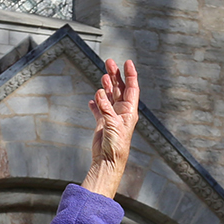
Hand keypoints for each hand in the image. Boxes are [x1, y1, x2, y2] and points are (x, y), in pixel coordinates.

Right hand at [83, 59, 140, 197]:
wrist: (108, 161)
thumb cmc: (116, 145)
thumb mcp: (112, 124)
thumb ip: (105, 108)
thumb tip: (99, 92)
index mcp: (129, 111)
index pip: (131, 88)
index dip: (130, 74)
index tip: (127, 62)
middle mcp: (122, 112)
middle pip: (120, 89)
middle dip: (115, 75)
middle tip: (109, 62)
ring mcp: (112, 117)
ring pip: (109, 96)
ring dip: (106, 86)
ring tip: (103, 75)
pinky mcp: (102, 124)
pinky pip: (99, 110)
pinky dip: (95, 104)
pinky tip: (92, 100)